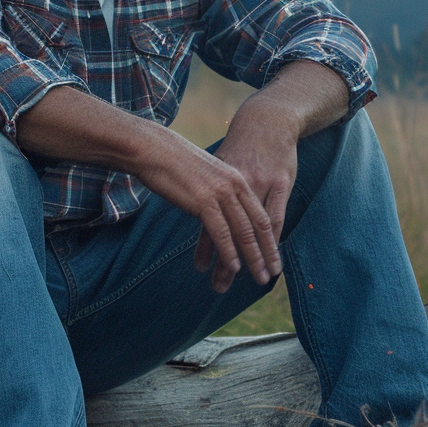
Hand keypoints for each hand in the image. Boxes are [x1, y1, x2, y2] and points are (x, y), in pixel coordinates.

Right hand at [17, 87, 281, 293]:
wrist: (154, 148)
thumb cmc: (175, 162)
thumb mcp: (206, 174)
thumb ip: (217, 191)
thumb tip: (218, 211)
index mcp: (238, 179)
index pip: (261, 214)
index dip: (269, 239)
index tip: (273, 258)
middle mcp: (235, 185)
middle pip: (259, 225)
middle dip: (266, 253)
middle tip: (271, 275)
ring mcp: (220, 193)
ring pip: (244, 232)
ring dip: (253, 258)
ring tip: (258, 278)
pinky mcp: (203, 201)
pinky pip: (221, 232)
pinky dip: (229, 252)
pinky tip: (234, 268)